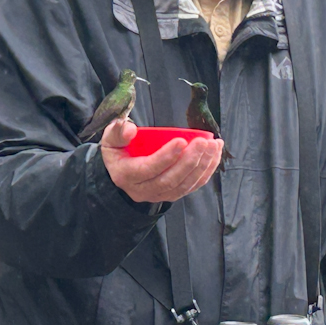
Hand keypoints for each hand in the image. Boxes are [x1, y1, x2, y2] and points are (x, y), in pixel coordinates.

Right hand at [100, 119, 223, 202]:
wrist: (121, 170)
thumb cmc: (118, 150)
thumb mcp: (110, 139)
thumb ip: (117, 131)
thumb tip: (130, 129)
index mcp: (126, 175)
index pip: (148, 169)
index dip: (166, 157)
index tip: (182, 140)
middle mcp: (143, 190)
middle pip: (170, 180)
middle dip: (190, 161)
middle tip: (204, 142)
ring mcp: (159, 195)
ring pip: (184, 185)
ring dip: (202, 166)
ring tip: (214, 146)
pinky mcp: (172, 194)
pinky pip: (192, 186)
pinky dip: (206, 172)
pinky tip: (215, 155)